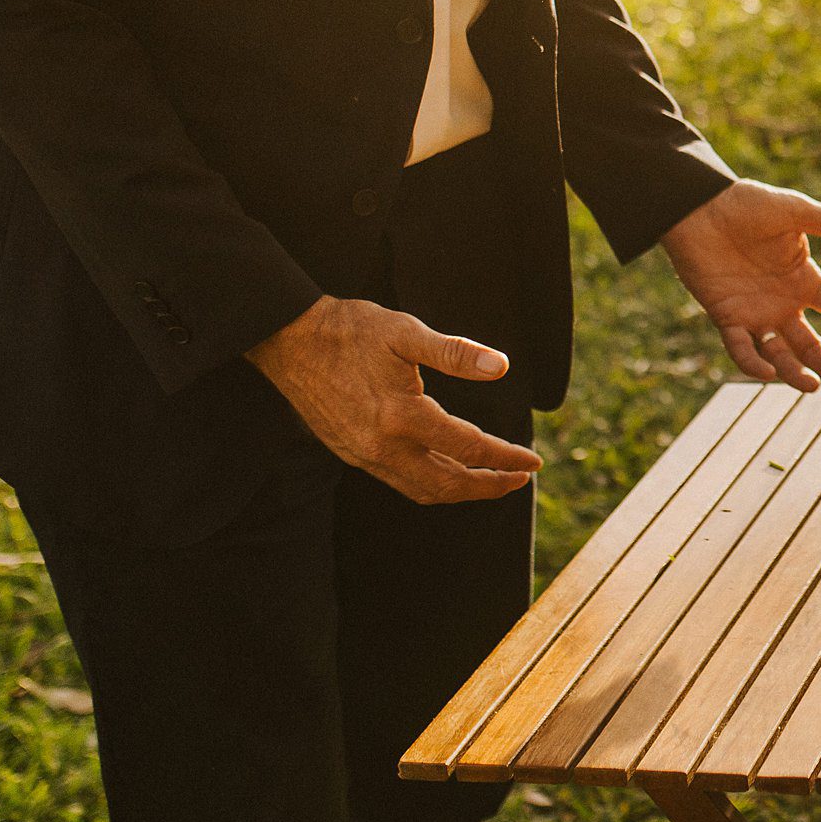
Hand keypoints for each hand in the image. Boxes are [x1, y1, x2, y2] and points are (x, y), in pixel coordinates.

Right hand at [245, 295, 543, 502]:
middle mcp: (382, 446)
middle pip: (447, 485)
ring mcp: (363, 455)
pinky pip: (399, 482)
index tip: (532, 461)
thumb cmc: (350, 330)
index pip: (468, 448)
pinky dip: (431, 485)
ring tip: (490, 480)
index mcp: (401, 416)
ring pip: (421, 490)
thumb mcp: (406, 332)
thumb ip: (456, 353)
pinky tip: (445, 470)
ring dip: (460, 491)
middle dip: (488, 487)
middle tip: (519, 479)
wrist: (288, 339)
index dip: (505, 457)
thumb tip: (500, 367)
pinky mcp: (350, 453)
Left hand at [660, 180, 820, 391]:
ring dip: (795, 373)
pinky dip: (752, 364)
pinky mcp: (726, 317)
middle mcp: (784, 303)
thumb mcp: (795, 212)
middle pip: (811, 344)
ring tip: (812, 386)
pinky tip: (767, 373)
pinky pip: (741, 349)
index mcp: (805, 279)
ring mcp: (755, 313)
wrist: (698, 206)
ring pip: (779, 354)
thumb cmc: (747, 205)